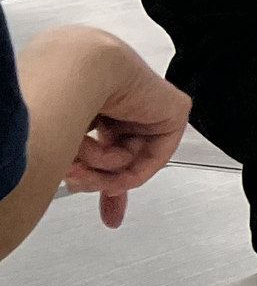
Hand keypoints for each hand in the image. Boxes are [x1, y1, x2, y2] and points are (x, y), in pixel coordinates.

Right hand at [60, 52, 188, 204]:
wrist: (76, 70)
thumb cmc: (55, 94)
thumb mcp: (63, 141)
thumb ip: (78, 168)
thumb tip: (80, 195)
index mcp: (93, 103)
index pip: (103, 149)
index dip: (101, 183)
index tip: (108, 215)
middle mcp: (120, 106)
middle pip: (122, 161)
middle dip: (100, 181)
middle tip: (76, 178)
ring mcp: (147, 108)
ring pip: (133, 162)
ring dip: (105, 170)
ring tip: (83, 159)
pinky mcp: (173, 111)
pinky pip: (157, 156)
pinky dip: (135, 167)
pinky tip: (116, 157)